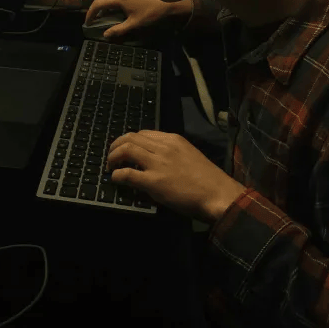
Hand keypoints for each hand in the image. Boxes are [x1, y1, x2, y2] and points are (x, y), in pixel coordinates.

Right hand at [85, 0, 191, 39]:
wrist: (168, 1)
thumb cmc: (151, 12)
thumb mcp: (134, 24)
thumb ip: (118, 29)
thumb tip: (105, 35)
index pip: (98, 4)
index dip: (90, 13)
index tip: (88, 22)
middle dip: (94, 7)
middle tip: (92, 18)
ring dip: (102, 3)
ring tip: (102, 15)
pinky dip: (110, 0)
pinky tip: (114, 9)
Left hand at [108, 131, 246, 222]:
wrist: (218, 194)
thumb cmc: (207, 179)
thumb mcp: (188, 156)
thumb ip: (171, 154)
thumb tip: (152, 161)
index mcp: (173, 139)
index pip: (143, 133)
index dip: (129, 141)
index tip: (125, 150)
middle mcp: (164, 147)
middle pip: (130, 137)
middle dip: (116, 146)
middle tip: (112, 157)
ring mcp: (158, 163)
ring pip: (126, 149)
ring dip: (113, 157)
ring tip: (111, 167)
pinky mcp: (154, 181)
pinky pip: (127, 173)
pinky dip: (117, 175)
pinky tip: (116, 180)